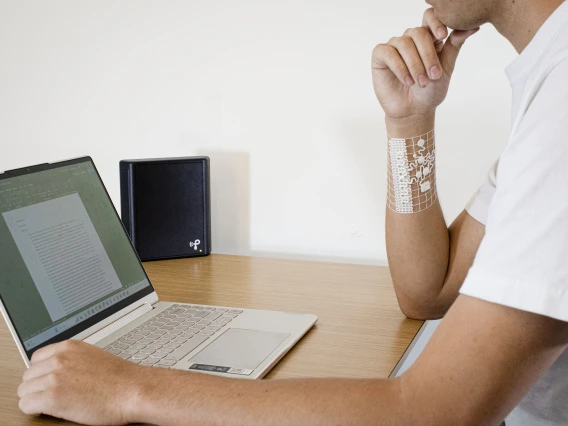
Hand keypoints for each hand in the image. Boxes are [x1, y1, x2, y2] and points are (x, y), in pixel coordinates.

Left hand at [18, 340, 148, 424]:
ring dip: (35, 398)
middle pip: (28, 375)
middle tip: (53, 394)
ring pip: (24, 391)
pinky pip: (26, 405)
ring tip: (52, 403)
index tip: (48, 380)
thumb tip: (60, 369)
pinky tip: (49, 410)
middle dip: (38, 386)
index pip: (36, 358)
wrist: (133, 390)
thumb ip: (73, 359)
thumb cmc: (120, 378)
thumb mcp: (94, 357)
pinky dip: (34, 410)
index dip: (42, 372)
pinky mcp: (52, 398)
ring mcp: (54, 378)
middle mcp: (59, 360)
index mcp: (69, 347)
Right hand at [372, 8, 478, 121]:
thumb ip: (455, 45)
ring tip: (420, 83)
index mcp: (427, 38)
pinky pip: (388, 53)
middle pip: (418, 33)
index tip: (443, 36)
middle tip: (433, 76)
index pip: (429, 17)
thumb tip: (473, 27)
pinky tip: (407, 81)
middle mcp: (409, 39)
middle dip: (427, 55)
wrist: (414, 112)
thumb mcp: (446, 67)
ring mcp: (394, 46)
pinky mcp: (380, 56)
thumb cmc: (430, 91)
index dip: (435, 22)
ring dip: (414, 65)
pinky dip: (399, 67)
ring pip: (404, 44)